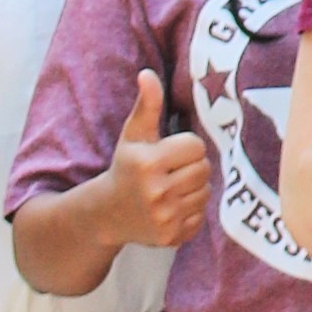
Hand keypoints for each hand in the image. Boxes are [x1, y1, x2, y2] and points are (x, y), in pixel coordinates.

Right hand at [96, 69, 210, 247]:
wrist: (106, 214)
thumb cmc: (126, 167)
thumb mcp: (133, 135)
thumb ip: (146, 105)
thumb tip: (147, 74)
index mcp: (147, 164)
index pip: (196, 146)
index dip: (185, 147)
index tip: (168, 152)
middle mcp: (155, 192)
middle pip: (204, 169)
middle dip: (191, 166)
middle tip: (171, 171)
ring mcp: (164, 218)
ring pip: (206, 192)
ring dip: (193, 188)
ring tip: (171, 188)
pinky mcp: (171, 237)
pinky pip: (202, 217)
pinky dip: (191, 211)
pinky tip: (171, 207)